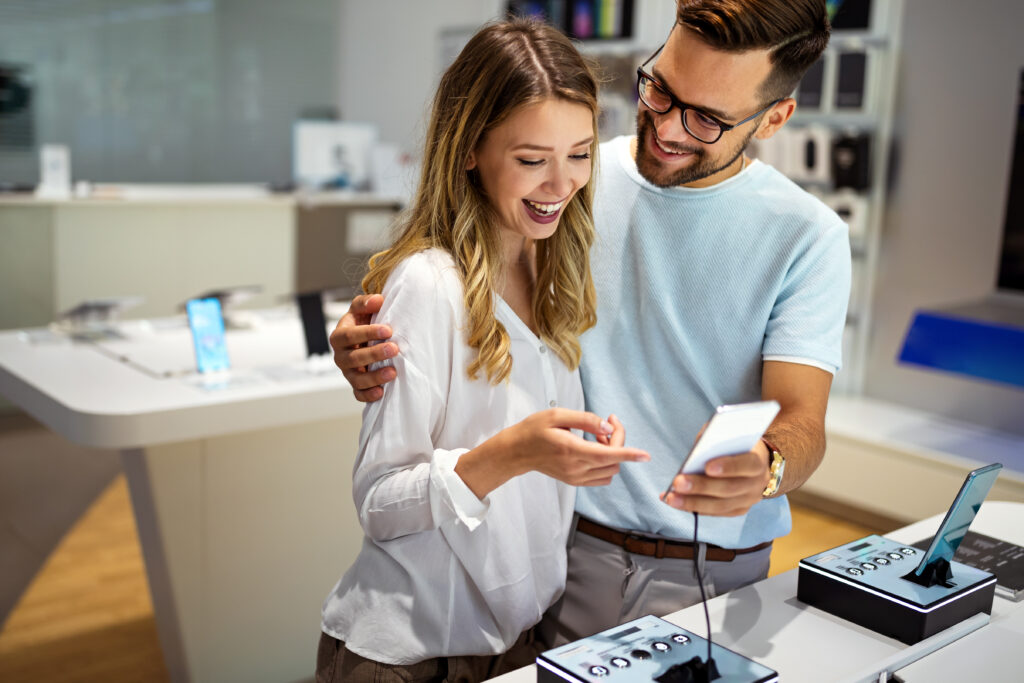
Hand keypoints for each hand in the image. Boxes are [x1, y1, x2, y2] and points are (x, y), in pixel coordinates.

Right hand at [329, 294, 397, 401]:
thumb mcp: (362, 309)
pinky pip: (358, 394)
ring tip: (393, 373)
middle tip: (394, 349)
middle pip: (353, 358)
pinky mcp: (356, 385)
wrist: (365, 338)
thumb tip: (378, 300)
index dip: (367, 333)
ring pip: (356, 379)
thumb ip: (367, 303)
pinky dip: (368, 395)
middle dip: (374, 354)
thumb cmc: (364, 322)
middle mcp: (341, 356)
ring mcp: (348, 372)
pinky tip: (382, 392)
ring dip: (374, 377)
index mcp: (339, 336)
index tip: (388, 330)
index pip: (349, 335)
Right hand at [456, 410, 648, 497]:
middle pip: (613, 461)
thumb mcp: (556, 415)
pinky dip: (605, 462)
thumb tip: (608, 427)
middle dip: (618, 441)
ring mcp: (576, 478)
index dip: (629, 454)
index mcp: (572, 450)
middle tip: (607, 421)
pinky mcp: (575, 481)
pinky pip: (601, 476)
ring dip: (612, 453)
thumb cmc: (534, 430)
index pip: (608, 455)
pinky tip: (593, 448)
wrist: (516, 452)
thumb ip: (585, 420)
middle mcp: (576, 468)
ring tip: (597, 435)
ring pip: (610, 470)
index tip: (646, 455)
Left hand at [660, 445, 769, 516]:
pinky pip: (715, 512)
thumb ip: (715, 438)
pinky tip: (674, 501)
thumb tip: (696, 451)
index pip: (748, 464)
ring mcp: (748, 499)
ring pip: (720, 505)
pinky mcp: (738, 509)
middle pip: (729, 488)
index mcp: (758, 460)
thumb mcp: (729, 434)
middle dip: (701, 486)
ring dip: (692, 502)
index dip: (729, 466)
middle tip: (678, 482)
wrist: (753, 461)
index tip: (707, 466)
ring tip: (671, 498)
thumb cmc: (734, 443)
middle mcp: (757, 483)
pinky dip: (693, 507)